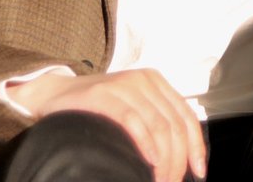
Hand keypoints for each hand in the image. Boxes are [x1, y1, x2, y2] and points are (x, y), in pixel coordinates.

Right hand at [9, 69, 205, 181]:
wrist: (53, 95)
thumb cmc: (96, 111)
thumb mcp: (132, 110)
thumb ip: (155, 125)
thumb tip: (181, 160)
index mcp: (157, 83)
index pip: (186, 117)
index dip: (196, 147)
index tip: (198, 173)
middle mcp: (146, 81)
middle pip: (174, 125)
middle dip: (178, 161)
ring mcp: (126, 85)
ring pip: (158, 126)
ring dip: (164, 160)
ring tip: (160, 181)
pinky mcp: (105, 94)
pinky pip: (133, 120)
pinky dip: (146, 143)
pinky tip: (151, 162)